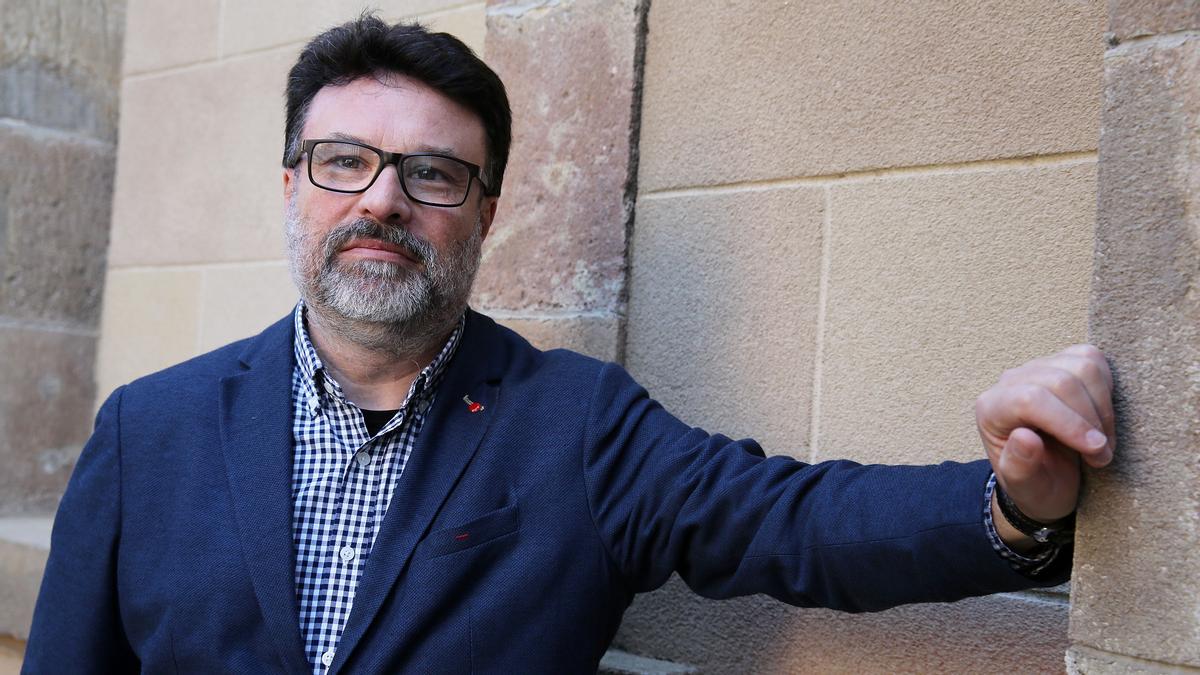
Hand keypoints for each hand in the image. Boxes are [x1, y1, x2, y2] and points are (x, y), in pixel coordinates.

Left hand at [975, 345, 1114, 528]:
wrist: (1046, 477)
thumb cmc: (1034, 483)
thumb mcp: (1025, 488)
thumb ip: (1019, 467)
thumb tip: (1024, 437)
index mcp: (991, 409)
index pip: (1030, 399)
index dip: (1069, 423)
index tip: (1095, 450)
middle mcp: (1011, 381)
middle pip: (1061, 381)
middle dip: (1090, 421)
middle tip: (1100, 456)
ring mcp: (1038, 368)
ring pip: (1081, 367)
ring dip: (1102, 408)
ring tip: (1102, 442)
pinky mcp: (1063, 362)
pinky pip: (1093, 359)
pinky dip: (1107, 388)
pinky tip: (1101, 417)